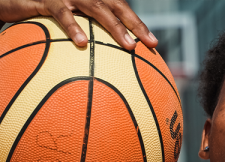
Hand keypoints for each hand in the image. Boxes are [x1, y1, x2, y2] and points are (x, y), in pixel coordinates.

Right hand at [0, 0, 156, 49]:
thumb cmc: (41, 14)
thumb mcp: (66, 23)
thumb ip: (87, 36)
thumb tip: (104, 65)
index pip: (120, 8)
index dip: (138, 24)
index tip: (154, 44)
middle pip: (114, 4)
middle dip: (135, 24)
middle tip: (149, 44)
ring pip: (95, 6)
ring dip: (114, 27)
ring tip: (128, 46)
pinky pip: (60, 12)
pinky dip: (72, 26)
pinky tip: (82, 43)